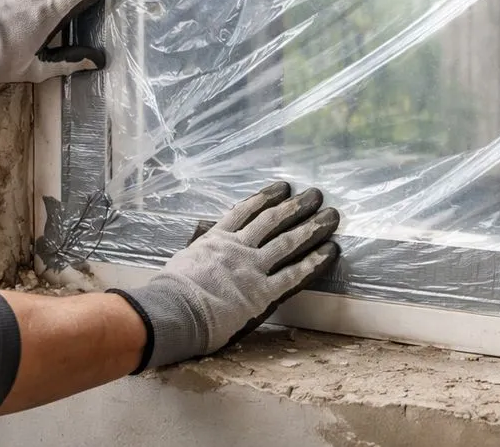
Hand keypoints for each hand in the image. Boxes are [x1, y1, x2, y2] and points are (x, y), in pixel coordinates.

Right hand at [112, 183, 340, 369]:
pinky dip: (315, 261)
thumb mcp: (182, 260)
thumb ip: (199, 251)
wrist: (171, 311)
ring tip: (331, 215)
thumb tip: (202, 249)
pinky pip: (294, 274)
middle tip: (316, 195)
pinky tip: (330, 251)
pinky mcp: (263, 292)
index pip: (245, 211)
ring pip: (288, 241)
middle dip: (297, 206)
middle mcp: (238, 248)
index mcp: (216, 239)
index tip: (283, 188)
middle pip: (273, 221)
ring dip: (312, 226)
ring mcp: (252, 268)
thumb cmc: (168, 292)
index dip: (267, 197)